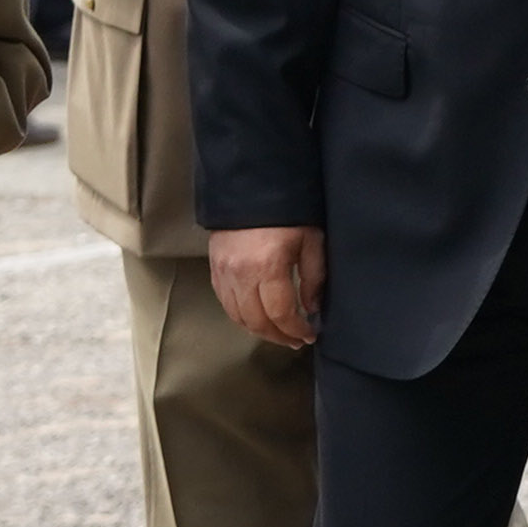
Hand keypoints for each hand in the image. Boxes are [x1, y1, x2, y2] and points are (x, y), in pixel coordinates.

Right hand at [212, 223, 325, 352]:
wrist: (252, 185)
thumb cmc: (288, 211)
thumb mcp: (311, 240)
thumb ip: (313, 277)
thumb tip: (312, 308)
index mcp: (268, 266)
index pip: (280, 314)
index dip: (296, 330)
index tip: (309, 335)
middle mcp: (241, 274)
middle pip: (256, 321)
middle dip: (278, 336)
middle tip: (295, 341)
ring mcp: (223, 272)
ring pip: (237, 316)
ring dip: (258, 330)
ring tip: (278, 333)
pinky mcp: (214, 268)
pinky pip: (225, 302)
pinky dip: (241, 316)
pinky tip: (256, 318)